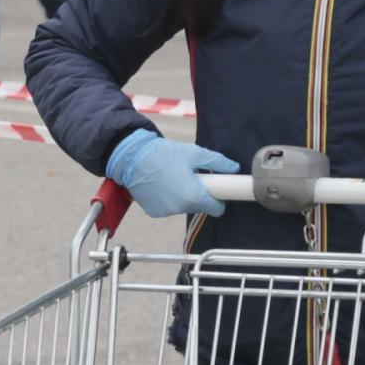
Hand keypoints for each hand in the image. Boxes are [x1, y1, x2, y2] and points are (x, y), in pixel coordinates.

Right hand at [106, 129, 239, 217]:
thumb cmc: (162, 154)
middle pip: (199, 207)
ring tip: (173, 178)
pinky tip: (161, 184)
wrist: (131, 158)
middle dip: (199, 195)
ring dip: (183, 197)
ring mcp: (166, 212)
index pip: (216, 209)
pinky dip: (168, 199)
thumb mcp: (193, 153)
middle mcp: (180, 208)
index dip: (219, 200)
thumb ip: (217, 161)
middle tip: (191, 177)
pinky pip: (168, 208)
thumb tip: (233, 168)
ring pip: (183, 207)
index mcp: (193, 196)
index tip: (216, 191)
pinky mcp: (154, 212)